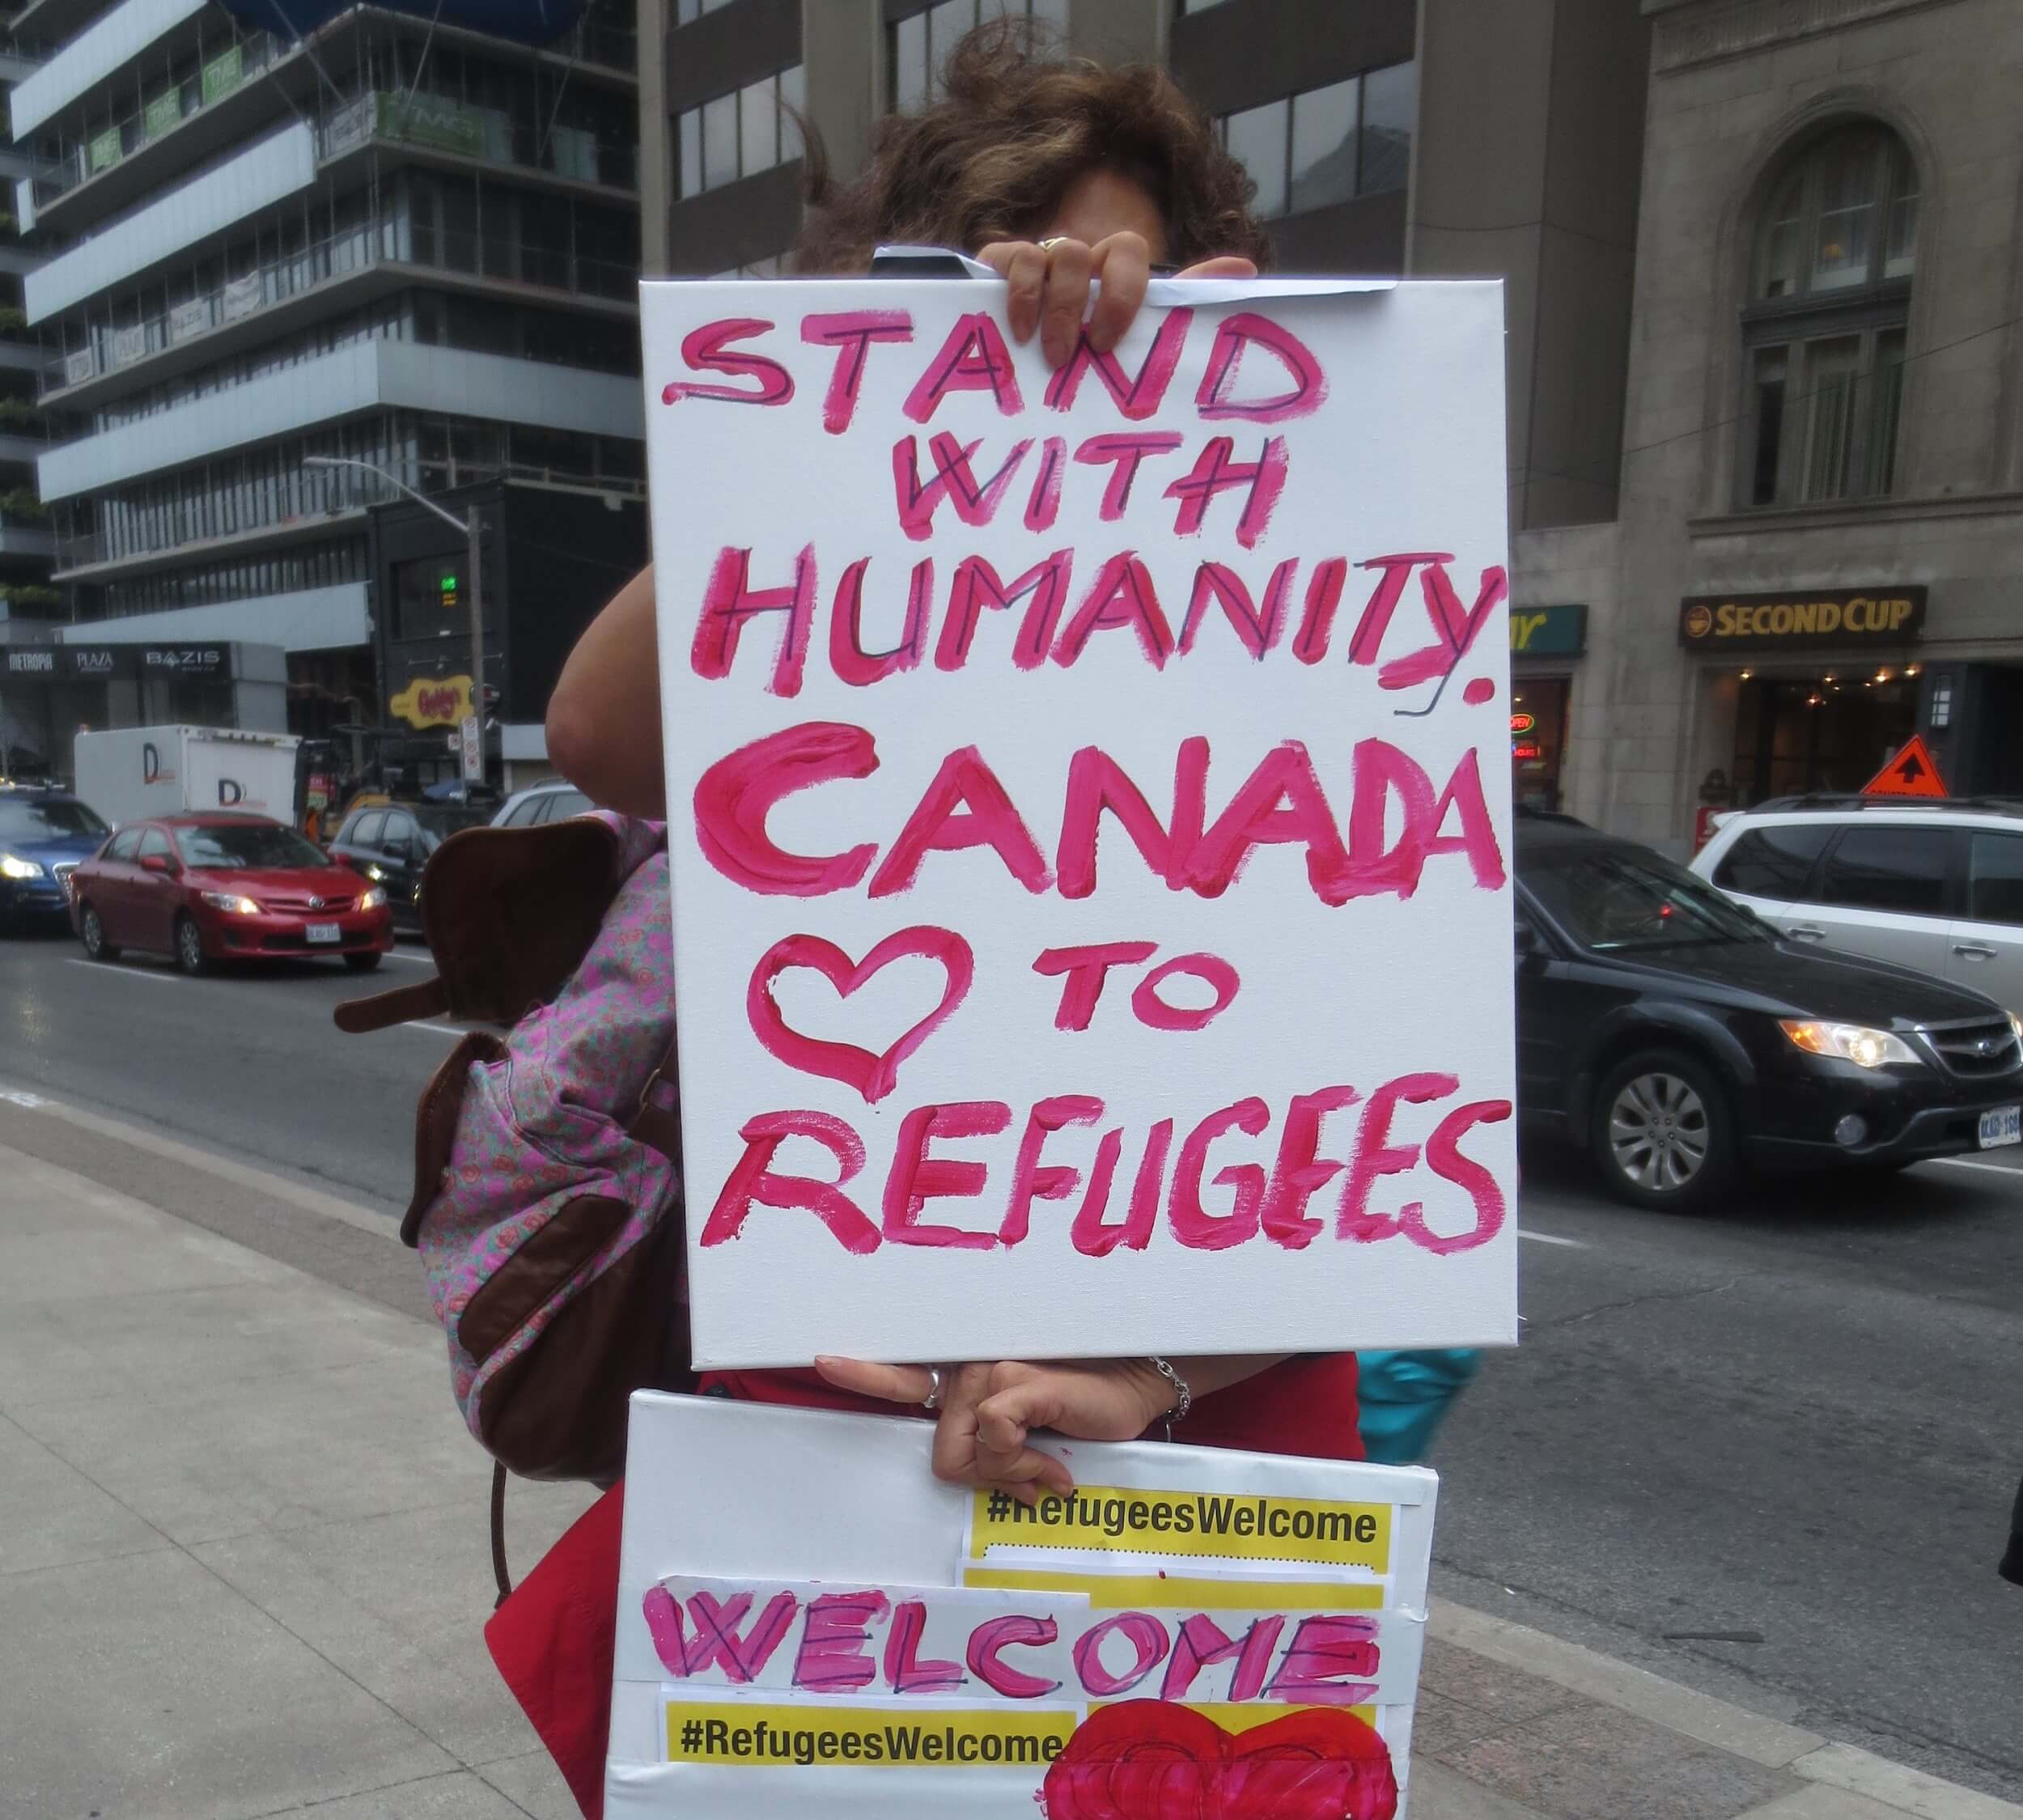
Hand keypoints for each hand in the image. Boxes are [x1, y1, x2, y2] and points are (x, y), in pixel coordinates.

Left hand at [813, 1355, 1176, 1503]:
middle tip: (1029, 1472)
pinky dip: (1026, 1466)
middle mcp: (972, 1368)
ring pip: (967, 1456)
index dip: (864, 1372)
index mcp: (969, 1377)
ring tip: (1048, 1462)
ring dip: (1011, 1474)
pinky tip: (1056, 1463)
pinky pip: (994, 1444)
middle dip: (984, 1478)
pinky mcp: (1014, 1385)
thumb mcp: (1029, 1441)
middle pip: (943, 1454)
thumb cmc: (1083, 1413)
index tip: (823, 1358)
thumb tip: (1001, 1488)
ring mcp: (991, 1372)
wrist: (1133, 1390)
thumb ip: (997, 1455)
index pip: (907, 1374)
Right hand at [974, 236, 1259, 367]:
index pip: (1127, 252)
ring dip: (1048, 305)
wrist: (1031, 358)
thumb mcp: (1141, 333)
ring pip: (1047, 254)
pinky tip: (1018, 332)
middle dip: (1077, 306)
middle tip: (1072, 356)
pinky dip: (1016, 293)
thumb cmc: (1094, 348)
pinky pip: (1009, 257)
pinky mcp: (1000, 263)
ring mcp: (1040, 257)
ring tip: (1046, 353)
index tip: (1109, 341)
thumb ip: (1184, 303)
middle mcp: (1080, 256)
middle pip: (1081, 253)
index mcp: (1116, 269)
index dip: (1120, 291)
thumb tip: (1246, 271)